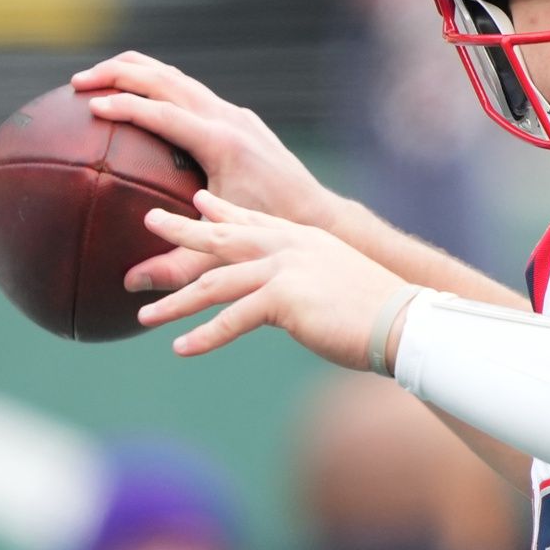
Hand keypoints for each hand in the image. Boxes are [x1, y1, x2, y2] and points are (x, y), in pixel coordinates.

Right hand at [70, 51, 346, 291]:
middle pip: (166, 79)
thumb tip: (129, 284)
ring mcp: (235, 115)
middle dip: (118, 74)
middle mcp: (229, 119)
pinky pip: (190, 93)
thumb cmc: (271, 233)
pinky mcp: (238, 120)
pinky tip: (136, 104)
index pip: (164, 113)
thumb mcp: (223, 248)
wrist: (317, 215)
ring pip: (178, 79)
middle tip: (76, 82)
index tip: (89, 105)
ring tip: (96, 79)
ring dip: (136, 73)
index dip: (125, 106)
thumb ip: (177, 267)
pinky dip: (158, 88)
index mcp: (223, 143)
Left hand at [139, 190, 408, 365]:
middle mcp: (291, 247)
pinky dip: (205, 336)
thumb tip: (288, 299)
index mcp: (304, 240)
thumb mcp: (336, 284)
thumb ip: (306, 283)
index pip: (255, 219)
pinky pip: (234, 319)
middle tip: (149, 221)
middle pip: (224, 236)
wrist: (405, 321)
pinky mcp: (286, 299)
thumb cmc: (378, 311)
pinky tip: (181, 349)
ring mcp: (287, 269)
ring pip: (217, 282)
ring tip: (144, 314)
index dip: (222, 210)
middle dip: (182, 230)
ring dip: (177, 300)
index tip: (196, 200)